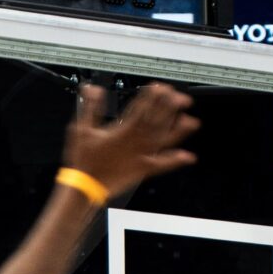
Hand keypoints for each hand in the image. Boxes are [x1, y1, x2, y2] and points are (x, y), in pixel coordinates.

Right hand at [58, 80, 198, 202]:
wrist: (86, 186)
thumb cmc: (84, 160)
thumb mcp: (81, 130)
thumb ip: (90, 107)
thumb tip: (92, 89)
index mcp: (122, 131)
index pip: (141, 109)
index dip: (151, 97)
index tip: (159, 87)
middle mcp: (135, 142)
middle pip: (156, 121)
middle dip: (169, 108)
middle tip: (180, 97)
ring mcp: (140, 156)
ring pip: (162, 140)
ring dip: (178, 131)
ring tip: (191, 121)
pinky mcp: (142, 170)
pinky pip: (161, 165)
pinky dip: (174, 161)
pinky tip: (187, 156)